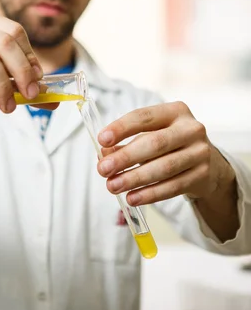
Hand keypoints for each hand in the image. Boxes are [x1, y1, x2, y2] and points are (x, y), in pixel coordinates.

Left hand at [97, 102, 234, 205]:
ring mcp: (200, 152)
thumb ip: (126, 143)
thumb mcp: (151, 135)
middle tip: (103, 169)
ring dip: (134, 179)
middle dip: (125, 157)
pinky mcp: (203, 176)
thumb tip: (104, 155)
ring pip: (163, 168)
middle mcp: (191, 129)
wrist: (207, 163)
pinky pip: (173, 187)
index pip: (144, 117)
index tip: (101, 140)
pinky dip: (150, 194)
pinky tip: (132, 198)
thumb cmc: (170, 145)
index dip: (122, 128)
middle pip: (155, 143)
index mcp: (175, 111)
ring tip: (113, 186)